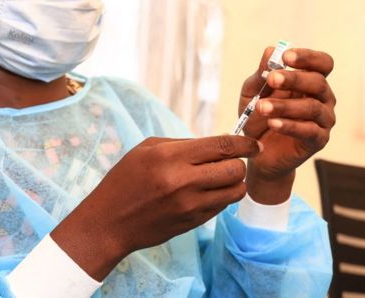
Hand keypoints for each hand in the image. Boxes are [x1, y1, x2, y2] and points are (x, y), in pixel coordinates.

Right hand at [51, 135, 260, 280]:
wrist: (109, 222)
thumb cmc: (126, 179)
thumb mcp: (148, 149)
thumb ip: (184, 144)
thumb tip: (218, 143)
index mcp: (171, 157)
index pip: (223, 146)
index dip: (245, 143)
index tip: (255, 144)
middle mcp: (184, 181)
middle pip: (236, 169)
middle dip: (239, 163)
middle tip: (231, 161)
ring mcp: (190, 205)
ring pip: (235, 191)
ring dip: (234, 183)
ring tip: (220, 178)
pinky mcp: (193, 222)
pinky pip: (222, 207)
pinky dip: (221, 197)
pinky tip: (206, 192)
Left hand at [239, 47, 335, 203]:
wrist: (257, 150)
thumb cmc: (258, 117)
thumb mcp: (253, 93)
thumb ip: (261, 74)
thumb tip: (270, 50)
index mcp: (311, 81)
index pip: (322, 63)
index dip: (308, 57)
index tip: (286, 56)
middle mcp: (323, 98)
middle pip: (319, 82)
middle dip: (294, 79)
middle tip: (271, 79)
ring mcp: (324, 119)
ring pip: (312, 107)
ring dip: (285, 105)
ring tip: (262, 107)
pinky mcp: (319, 140)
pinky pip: (309, 130)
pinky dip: (289, 125)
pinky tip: (273, 123)